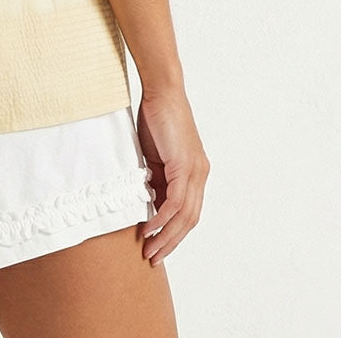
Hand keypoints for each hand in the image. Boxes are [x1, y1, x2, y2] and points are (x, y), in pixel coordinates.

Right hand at [135, 86, 209, 266]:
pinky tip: (150, 227)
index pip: (187, 212)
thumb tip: (148, 198)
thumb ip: (155, 177)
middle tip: (154, 256)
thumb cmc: (156, 117)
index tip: (157, 244)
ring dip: (167, 236)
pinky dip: (163, 217)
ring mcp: (195, 170)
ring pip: (185, 215)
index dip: (174, 232)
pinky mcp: (185, 165)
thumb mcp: (154, 155)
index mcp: (194, 172)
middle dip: (172, 242)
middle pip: (190, 220)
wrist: (162, 91)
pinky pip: (176, 201)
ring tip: (150, 249)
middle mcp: (200, 174)